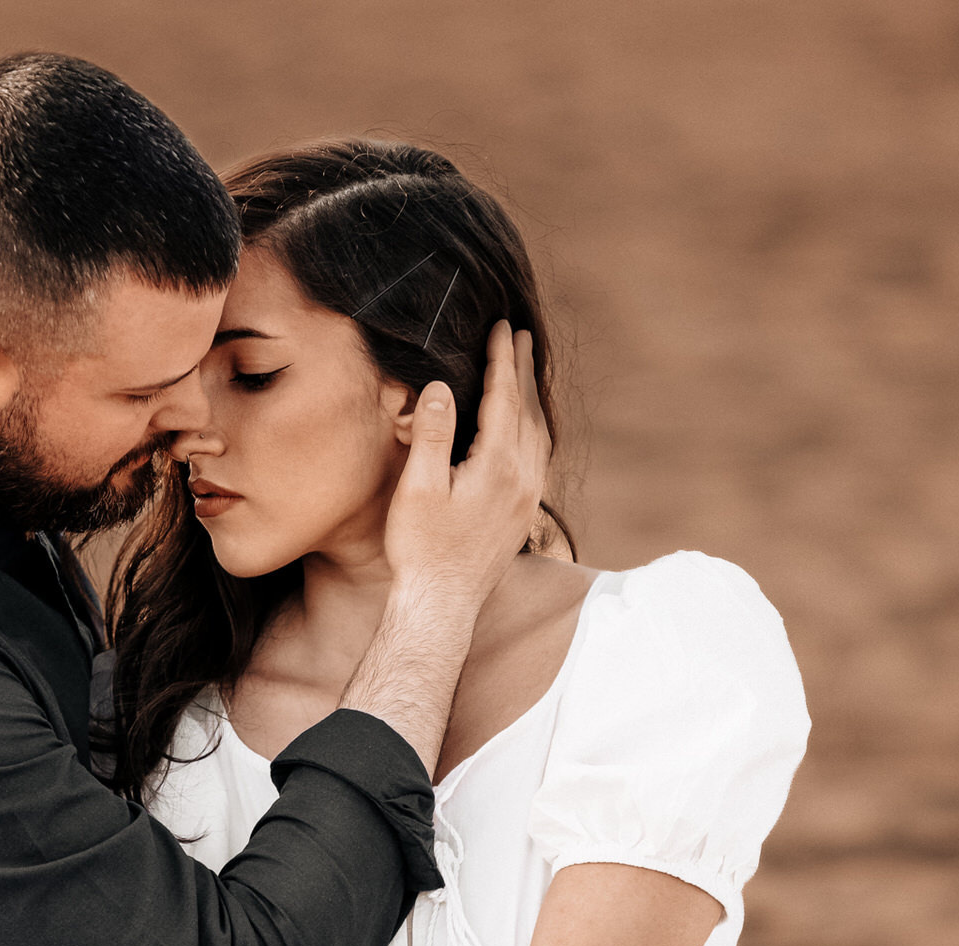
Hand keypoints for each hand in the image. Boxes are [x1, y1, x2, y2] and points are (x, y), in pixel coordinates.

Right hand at [379, 320, 551, 608]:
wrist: (443, 606)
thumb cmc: (422, 549)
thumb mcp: (418, 488)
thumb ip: (433, 433)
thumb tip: (443, 386)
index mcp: (498, 466)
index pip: (505, 397)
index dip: (502, 359)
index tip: (501, 327)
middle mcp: (523, 479)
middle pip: (529, 409)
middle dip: (523, 369)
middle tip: (520, 333)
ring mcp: (529, 498)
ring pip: (540, 433)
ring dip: (533, 397)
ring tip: (526, 371)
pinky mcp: (525, 514)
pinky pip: (539, 456)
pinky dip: (535, 428)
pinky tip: (528, 428)